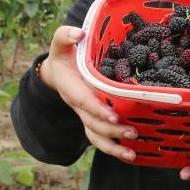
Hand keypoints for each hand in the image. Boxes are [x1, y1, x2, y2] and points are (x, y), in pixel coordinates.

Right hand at [39, 26, 138, 162]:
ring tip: (132, 154)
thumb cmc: (63, 56)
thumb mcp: (60, 43)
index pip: (83, 101)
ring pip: (96, 136)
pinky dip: (114, 150)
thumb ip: (65, 36)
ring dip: (113, 147)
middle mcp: (77, 106)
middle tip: (133, 131)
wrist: (56, 74)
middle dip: (112, 130)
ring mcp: (84, 116)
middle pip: (92, 123)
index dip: (97, 109)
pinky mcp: (92, 121)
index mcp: (70, 87)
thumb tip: (79, 33)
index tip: (114, 115)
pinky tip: (133, 156)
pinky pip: (100, 139)